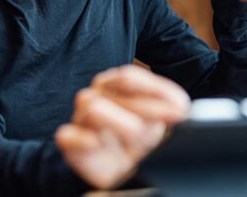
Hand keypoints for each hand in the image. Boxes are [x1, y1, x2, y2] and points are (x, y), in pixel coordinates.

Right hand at [55, 65, 189, 189]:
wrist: (122, 170)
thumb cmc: (142, 137)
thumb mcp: (163, 118)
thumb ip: (172, 105)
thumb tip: (180, 109)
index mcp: (114, 85)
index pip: (127, 77)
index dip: (153, 91)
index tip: (178, 111)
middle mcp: (95, 97)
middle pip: (111, 91)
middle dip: (143, 109)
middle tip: (160, 128)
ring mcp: (81, 120)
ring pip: (92, 108)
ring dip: (120, 124)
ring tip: (137, 140)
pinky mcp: (72, 145)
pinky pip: (67, 135)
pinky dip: (83, 139)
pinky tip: (99, 144)